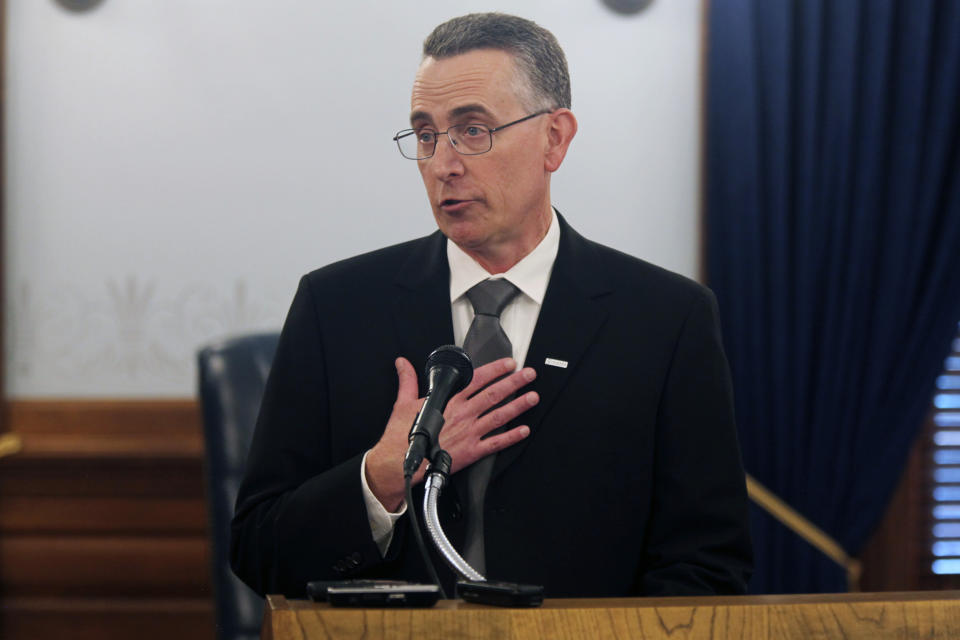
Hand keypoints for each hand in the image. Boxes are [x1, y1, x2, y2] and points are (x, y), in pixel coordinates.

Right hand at [365, 356, 537, 510]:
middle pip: (494, 394)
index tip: (510, 363)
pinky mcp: (472, 451)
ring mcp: (470, 432)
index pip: (477, 380)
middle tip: (530, 374)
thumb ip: (407, 380)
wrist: (402, 462)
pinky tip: (524, 430)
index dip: (495, 370)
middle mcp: (463, 414)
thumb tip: (402, 363)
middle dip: (514, 382)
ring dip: (518, 406)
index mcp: (449, 401)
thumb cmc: (402, 434)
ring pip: (499, 416)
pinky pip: (496, 443)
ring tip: (533, 397)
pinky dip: (511, 437)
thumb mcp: (403, 403)